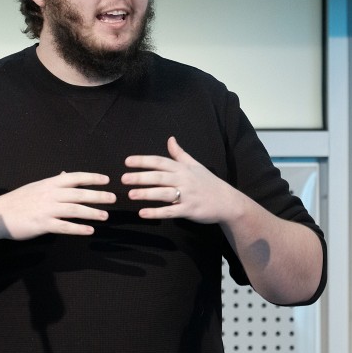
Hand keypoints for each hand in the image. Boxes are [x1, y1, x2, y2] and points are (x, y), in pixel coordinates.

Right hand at [0, 171, 114, 240]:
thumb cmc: (18, 200)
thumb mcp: (36, 186)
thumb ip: (53, 182)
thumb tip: (66, 174)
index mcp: (49, 183)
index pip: (74, 177)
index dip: (92, 178)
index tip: (107, 179)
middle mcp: (50, 194)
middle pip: (79, 193)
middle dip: (98, 195)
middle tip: (113, 198)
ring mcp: (46, 210)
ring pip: (74, 210)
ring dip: (92, 212)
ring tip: (105, 216)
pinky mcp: (43, 225)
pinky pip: (64, 227)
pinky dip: (78, 228)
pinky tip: (89, 230)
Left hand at [124, 136, 243, 222]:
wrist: (228, 202)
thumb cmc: (209, 183)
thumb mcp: (195, 165)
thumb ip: (180, 154)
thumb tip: (170, 139)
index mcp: (183, 168)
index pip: (160, 161)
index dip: (143, 161)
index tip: (127, 162)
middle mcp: (184, 180)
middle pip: (159, 177)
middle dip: (141, 177)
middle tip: (123, 178)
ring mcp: (187, 195)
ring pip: (164, 193)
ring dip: (146, 194)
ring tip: (130, 194)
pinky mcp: (189, 210)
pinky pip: (171, 211)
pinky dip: (157, 212)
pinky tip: (143, 213)